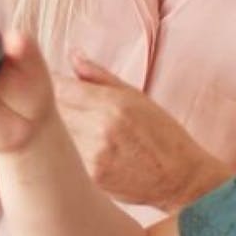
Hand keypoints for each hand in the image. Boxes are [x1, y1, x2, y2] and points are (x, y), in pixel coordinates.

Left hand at [54, 56, 230, 209]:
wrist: (183, 181)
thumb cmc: (163, 134)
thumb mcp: (136, 96)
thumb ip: (98, 76)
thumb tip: (72, 54)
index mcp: (112, 104)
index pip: (60, 87)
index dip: (52, 84)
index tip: (53, 84)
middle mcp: (100, 129)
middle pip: (54, 110)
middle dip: (54, 106)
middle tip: (65, 107)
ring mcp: (93, 156)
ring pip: (57, 135)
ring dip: (60, 130)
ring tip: (82, 130)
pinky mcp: (91, 179)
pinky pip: (67, 157)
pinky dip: (69, 152)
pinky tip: (84, 151)